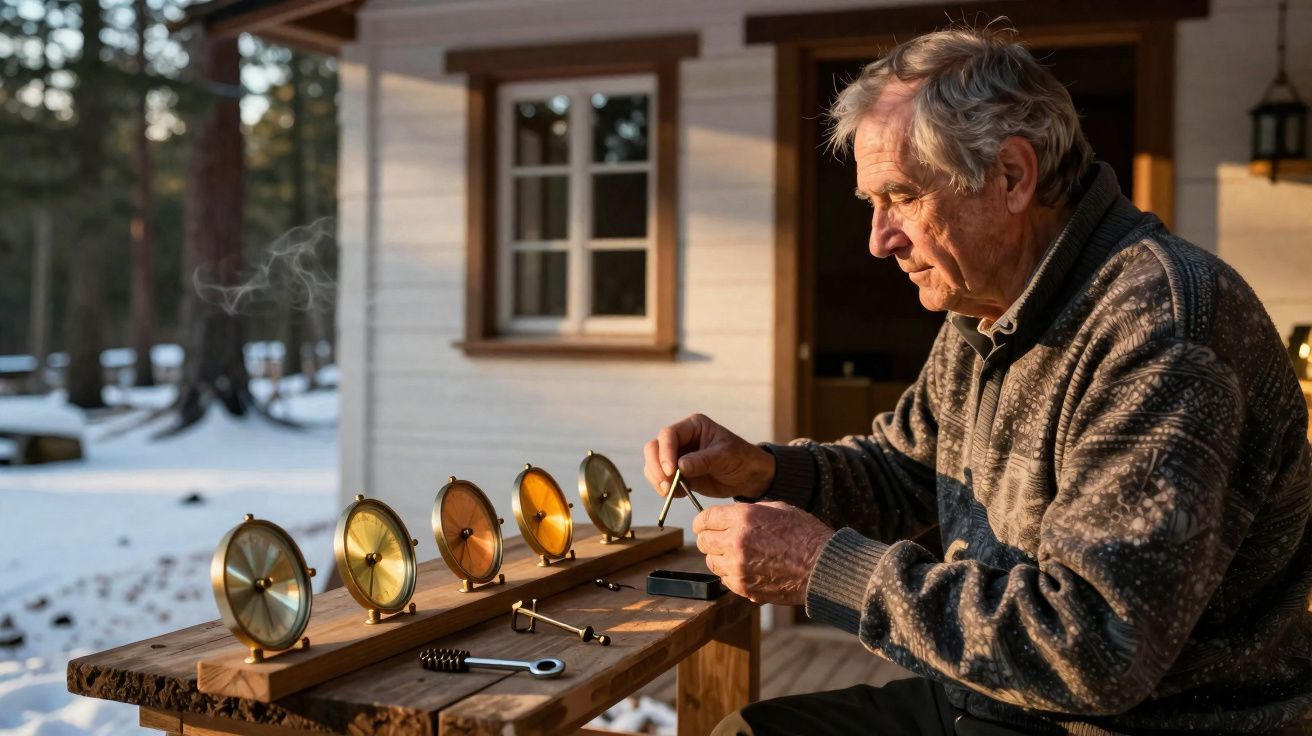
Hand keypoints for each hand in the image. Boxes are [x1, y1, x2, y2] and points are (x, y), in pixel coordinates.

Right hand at [642, 413, 774, 499]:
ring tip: (670, 492)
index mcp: (693, 426)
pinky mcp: (678, 473)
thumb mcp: (725, 457)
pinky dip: (664, 489)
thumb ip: (702, 461)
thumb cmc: (741, 459)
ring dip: (657, 479)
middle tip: (666, 485)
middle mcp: (682, 439)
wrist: (749, 477)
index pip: (669, 435)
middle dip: (656, 467)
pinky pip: (661, 479)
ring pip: (653, 464)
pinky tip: (677, 495)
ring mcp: (678, 456)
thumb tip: (680, 467)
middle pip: (654, 448)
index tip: (671, 471)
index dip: (665, 452)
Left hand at [693, 501, 833, 605]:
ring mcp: (738, 568)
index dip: (703, 521)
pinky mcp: (744, 588)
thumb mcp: (778, 509)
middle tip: (721, 539)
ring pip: (712, 562)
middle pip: (703, 541)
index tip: (705, 524)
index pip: (704, 519)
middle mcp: (735, 542)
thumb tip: (729, 516)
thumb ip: (748, 512)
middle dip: (709, 539)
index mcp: (743, 518)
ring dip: (720, 557)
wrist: (823, 567)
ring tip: (738, 554)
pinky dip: (732, 574)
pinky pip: (725, 579)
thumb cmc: (806, 535)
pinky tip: (749, 568)